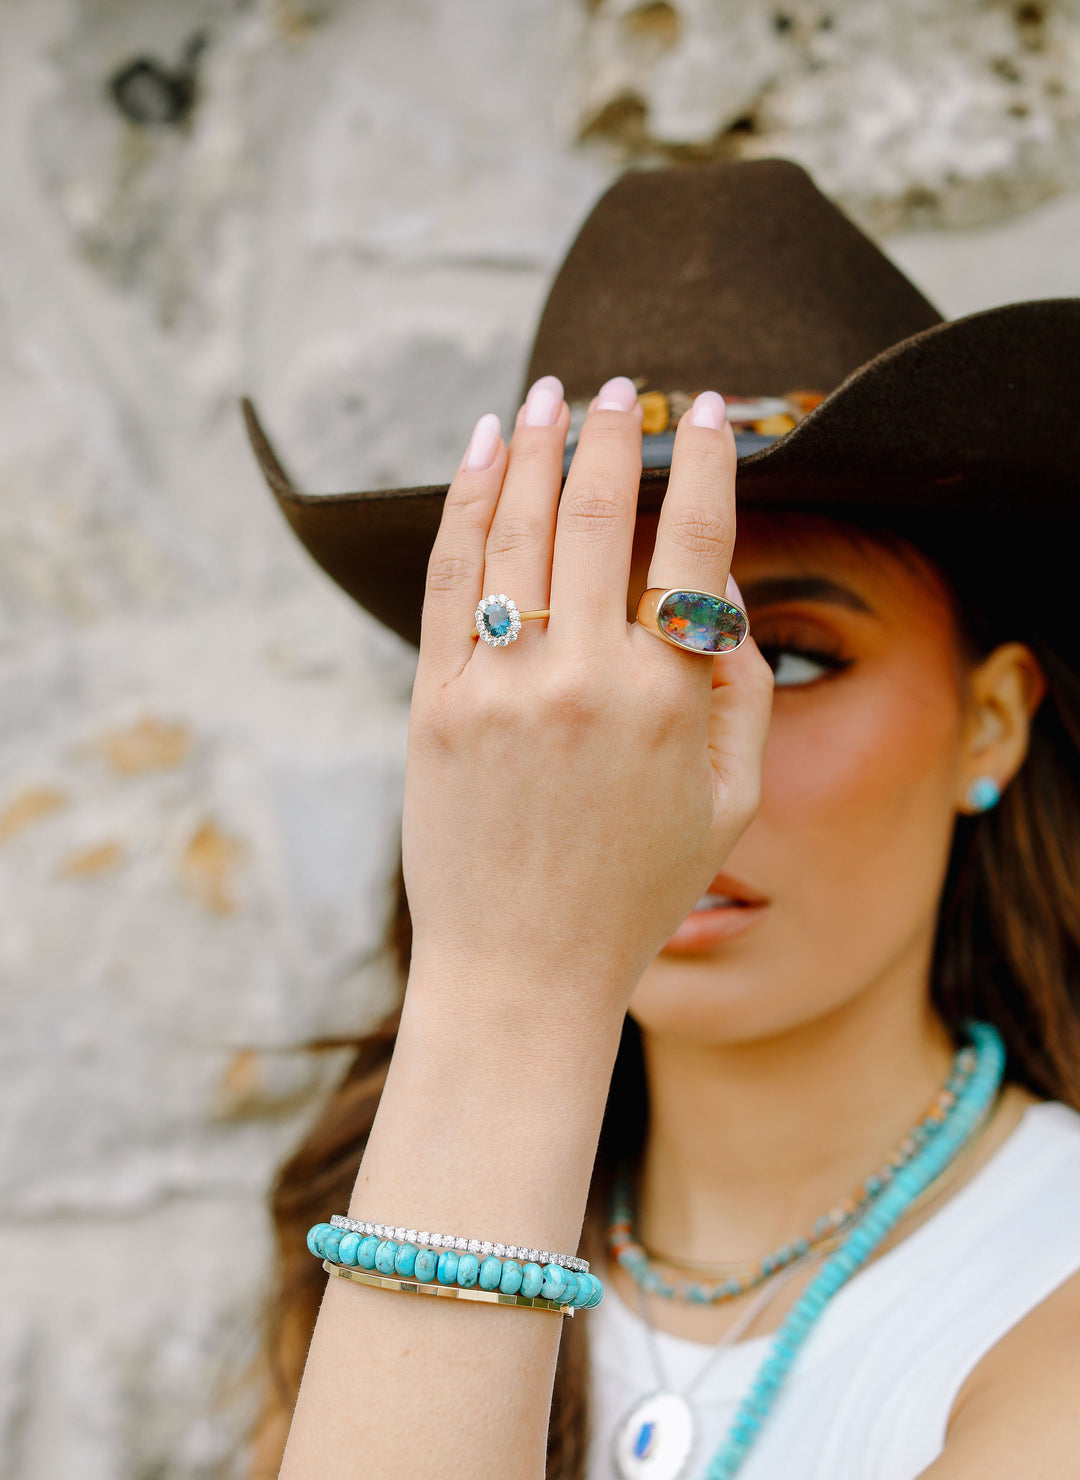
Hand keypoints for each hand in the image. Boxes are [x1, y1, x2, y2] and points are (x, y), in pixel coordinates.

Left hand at [401, 375, 772, 1006]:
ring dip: (532, 446)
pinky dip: (463, 502)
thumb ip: (740, 691)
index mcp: (668, 699)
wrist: (521, 969)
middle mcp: (582, 678)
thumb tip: (714, 594)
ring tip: (546, 395)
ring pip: (514, 528)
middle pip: (596, 513)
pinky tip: (480, 452)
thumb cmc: (636, 891)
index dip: (706, 461)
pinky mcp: (434, 702)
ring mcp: (499, 685)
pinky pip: (448, 576)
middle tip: (614, 385)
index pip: (693, 543)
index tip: (707, 409)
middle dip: (608, 432)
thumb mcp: (730, 802)